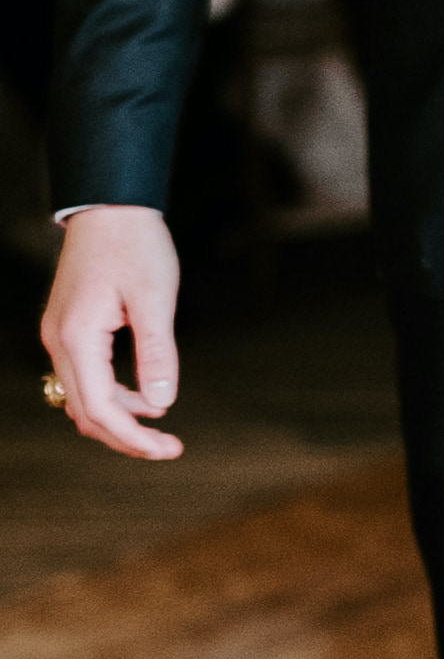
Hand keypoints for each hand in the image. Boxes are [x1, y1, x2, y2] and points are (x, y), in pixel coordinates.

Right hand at [39, 204, 184, 462]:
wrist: (110, 208)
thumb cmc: (136, 246)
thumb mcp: (155, 299)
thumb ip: (157, 352)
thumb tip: (161, 403)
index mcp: (77, 338)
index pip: (99, 408)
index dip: (133, 438)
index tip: (169, 449)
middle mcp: (59, 342)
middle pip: (85, 411)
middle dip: (125, 437)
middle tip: (169, 448)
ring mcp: (60, 336)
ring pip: (82, 398)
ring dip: (118, 419)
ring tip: (160, 428)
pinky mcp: (70, 330)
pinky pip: (84, 378)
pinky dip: (112, 396)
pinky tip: (145, 399)